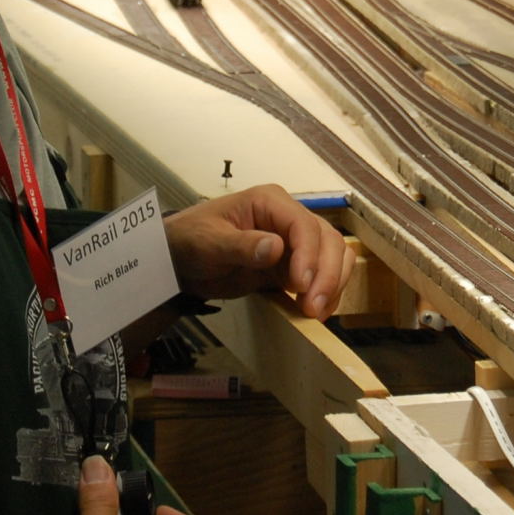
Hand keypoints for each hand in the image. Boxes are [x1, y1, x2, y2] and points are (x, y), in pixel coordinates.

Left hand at [164, 184, 354, 318]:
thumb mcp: (209, 243)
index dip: (308, 254)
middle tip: (313, 307)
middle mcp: (288, 217)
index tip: (300, 285)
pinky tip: (317, 311)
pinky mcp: (294, 264)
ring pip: (333, 255)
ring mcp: (295, 241)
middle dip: (326, 274)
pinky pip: (323, 273)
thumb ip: (241, 245)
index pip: (303, 224)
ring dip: (332, 283)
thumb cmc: (191, 241)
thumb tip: (276, 247)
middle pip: (327, 240)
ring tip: (316, 312)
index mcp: (270, 202)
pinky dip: (327, 291)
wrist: (180, 261)